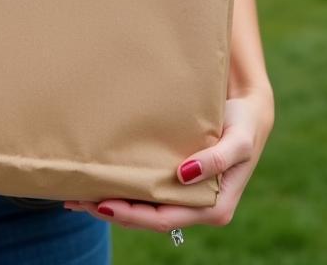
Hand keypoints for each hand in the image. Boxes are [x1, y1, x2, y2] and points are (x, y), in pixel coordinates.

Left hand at [64, 86, 273, 231]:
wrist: (249, 107)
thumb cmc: (245, 124)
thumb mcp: (238, 140)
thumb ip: (217, 159)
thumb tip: (183, 175)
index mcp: (214, 207)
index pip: (163, 218)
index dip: (131, 215)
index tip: (101, 203)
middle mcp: (198, 206)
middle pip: (148, 217)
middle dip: (113, 211)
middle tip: (77, 200)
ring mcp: (188, 195)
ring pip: (145, 207)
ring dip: (113, 202)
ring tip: (79, 193)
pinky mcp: (180, 180)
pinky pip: (149, 190)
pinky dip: (124, 188)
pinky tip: (101, 180)